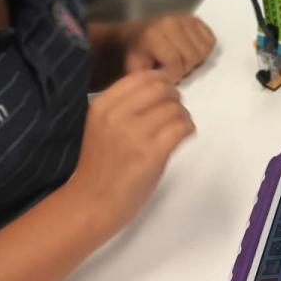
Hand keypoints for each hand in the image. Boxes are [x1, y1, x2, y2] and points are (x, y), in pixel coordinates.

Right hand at [70, 71, 194, 234]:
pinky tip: (183, 136)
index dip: (159, 82)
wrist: (92, 203)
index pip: (141, 76)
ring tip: (177, 127)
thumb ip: (123, 106)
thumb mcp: (102, 126)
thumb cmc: (99, 167)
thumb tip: (159, 86)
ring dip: (182, 115)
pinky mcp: (152, 154)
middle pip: (161, 88)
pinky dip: (188, 129)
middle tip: (174, 111)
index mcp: (102, 106)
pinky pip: (181, 127)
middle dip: (174, 97)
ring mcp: (135, 134)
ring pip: (175, 108)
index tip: (163, 95)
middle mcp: (117, 115)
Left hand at [125, 16, 215, 82]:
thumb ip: (149, 78)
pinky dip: (203, 50)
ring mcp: (185, 20)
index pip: (175, 63)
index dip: (174, 76)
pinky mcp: (195, 20)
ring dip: (195, 60)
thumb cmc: (138, 53)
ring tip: (182, 61)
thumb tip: (166, 86)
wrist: (138, 33)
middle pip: (192, 57)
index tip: (168, 78)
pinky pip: (210, 40)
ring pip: (203, 50)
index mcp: (153, 35)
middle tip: (175, 70)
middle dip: (185, 69)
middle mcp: (170, 23)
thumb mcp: (136, 67)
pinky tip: (190, 51)